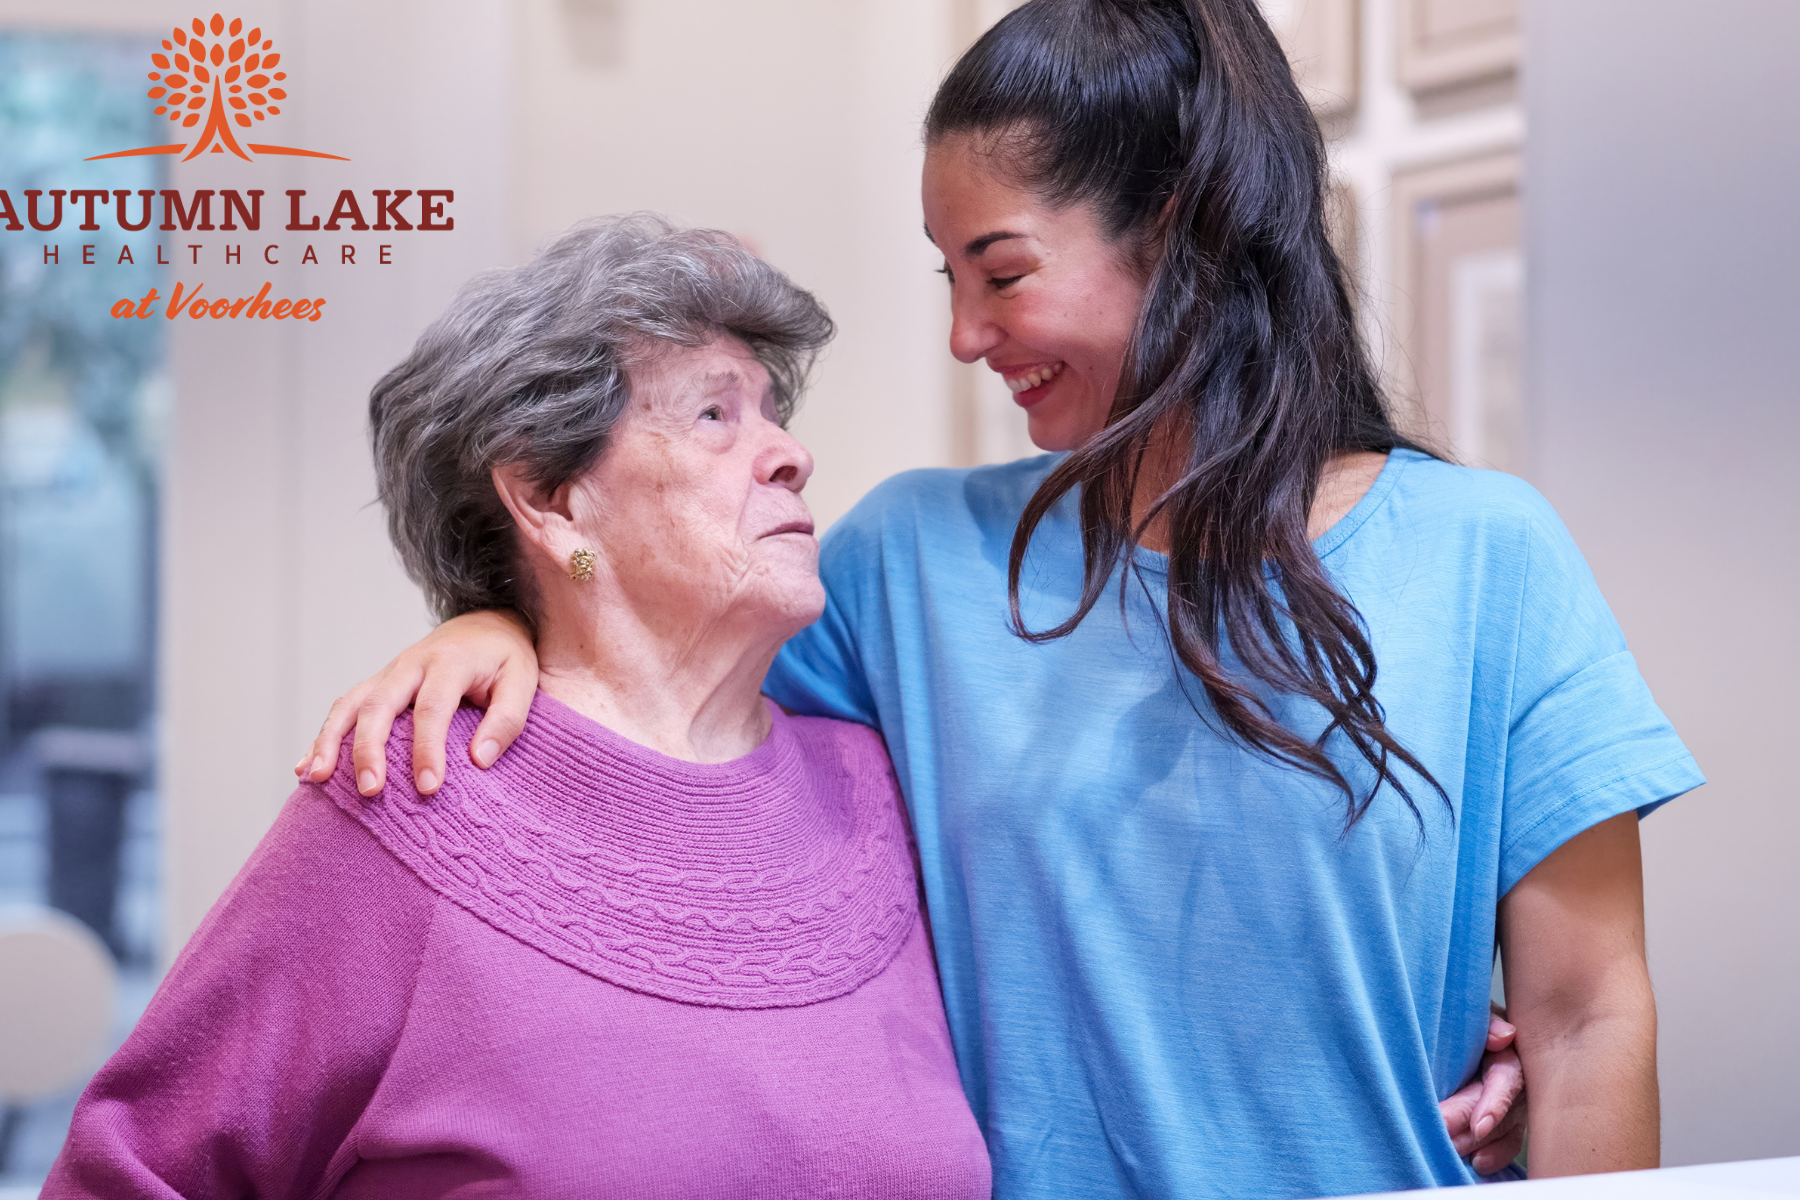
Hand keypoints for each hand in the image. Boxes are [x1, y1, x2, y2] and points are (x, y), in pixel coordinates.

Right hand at [294, 610, 538, 796]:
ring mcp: (388, 673)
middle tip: (371, 790)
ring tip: (317, 778)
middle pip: (379, 704)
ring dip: (330, 741)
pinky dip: (324, 738)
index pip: (432, 708)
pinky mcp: (378, 685)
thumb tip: (480, 760)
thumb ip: (507, 719)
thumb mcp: (522, 681)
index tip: (429, 788)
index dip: (427, 749)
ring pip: (349, 704)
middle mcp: (411, 664)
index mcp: (449, 662)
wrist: (486, 624)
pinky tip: (308, 768)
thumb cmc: (505, 658)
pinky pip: (343, 709)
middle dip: (369, 749)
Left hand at [1441, 1007, 1526, 1174]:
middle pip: (1499, 1110)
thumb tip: (1503, 1037)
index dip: (1495, 1104)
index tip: (1479, 1126)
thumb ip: (1487, 1022)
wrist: (1463, 1027)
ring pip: (1501, 1130)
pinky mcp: (1507, 1121)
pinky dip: (1494, 1155)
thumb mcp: (1476, 1012)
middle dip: (1473, 1130)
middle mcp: (1515, 1082)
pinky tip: (1477, 1163)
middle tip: (1445, 1140)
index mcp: (1508, 1053)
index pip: (1507, 1080)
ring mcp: (1513, 1104)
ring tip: (1453, 1152)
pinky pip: (1507, 1142)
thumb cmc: (1466, 1017)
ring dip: (1478, 1144)